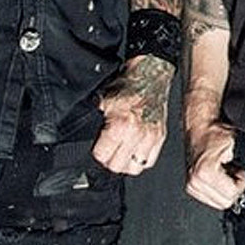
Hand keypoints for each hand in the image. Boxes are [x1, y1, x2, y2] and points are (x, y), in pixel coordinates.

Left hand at [93, 54, 169, 175]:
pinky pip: (149, 162)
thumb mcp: (103, 102)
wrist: (150, 76)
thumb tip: (84, 139)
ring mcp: (151, 137)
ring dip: (125, 163)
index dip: (97, 152)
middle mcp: (138, 134)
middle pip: (117, 166)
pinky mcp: (160, 138)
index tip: (97, 146)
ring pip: (134, 168)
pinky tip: (134, 150)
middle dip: (109, 159)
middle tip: (108, 149)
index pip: (102, 156)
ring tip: (121, 152)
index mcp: (121, 125)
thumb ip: (94, 123)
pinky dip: (140, 160)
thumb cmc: (127, 86)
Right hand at [184, 119, 244, 209]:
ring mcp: (191, 186)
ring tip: (224, 172)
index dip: (241, 182)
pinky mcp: (191, 187)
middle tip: (231, 170)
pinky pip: (211, 199)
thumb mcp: (237, 143)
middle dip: (233, 187)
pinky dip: (218, 189)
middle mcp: (194, 182)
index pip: (232, 194)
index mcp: (204, 172)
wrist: (200, 127)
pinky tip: (218, 175)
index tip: (238, 169)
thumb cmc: (216, 132)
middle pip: (225, 203)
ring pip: (219, 203)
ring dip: (225, 188)